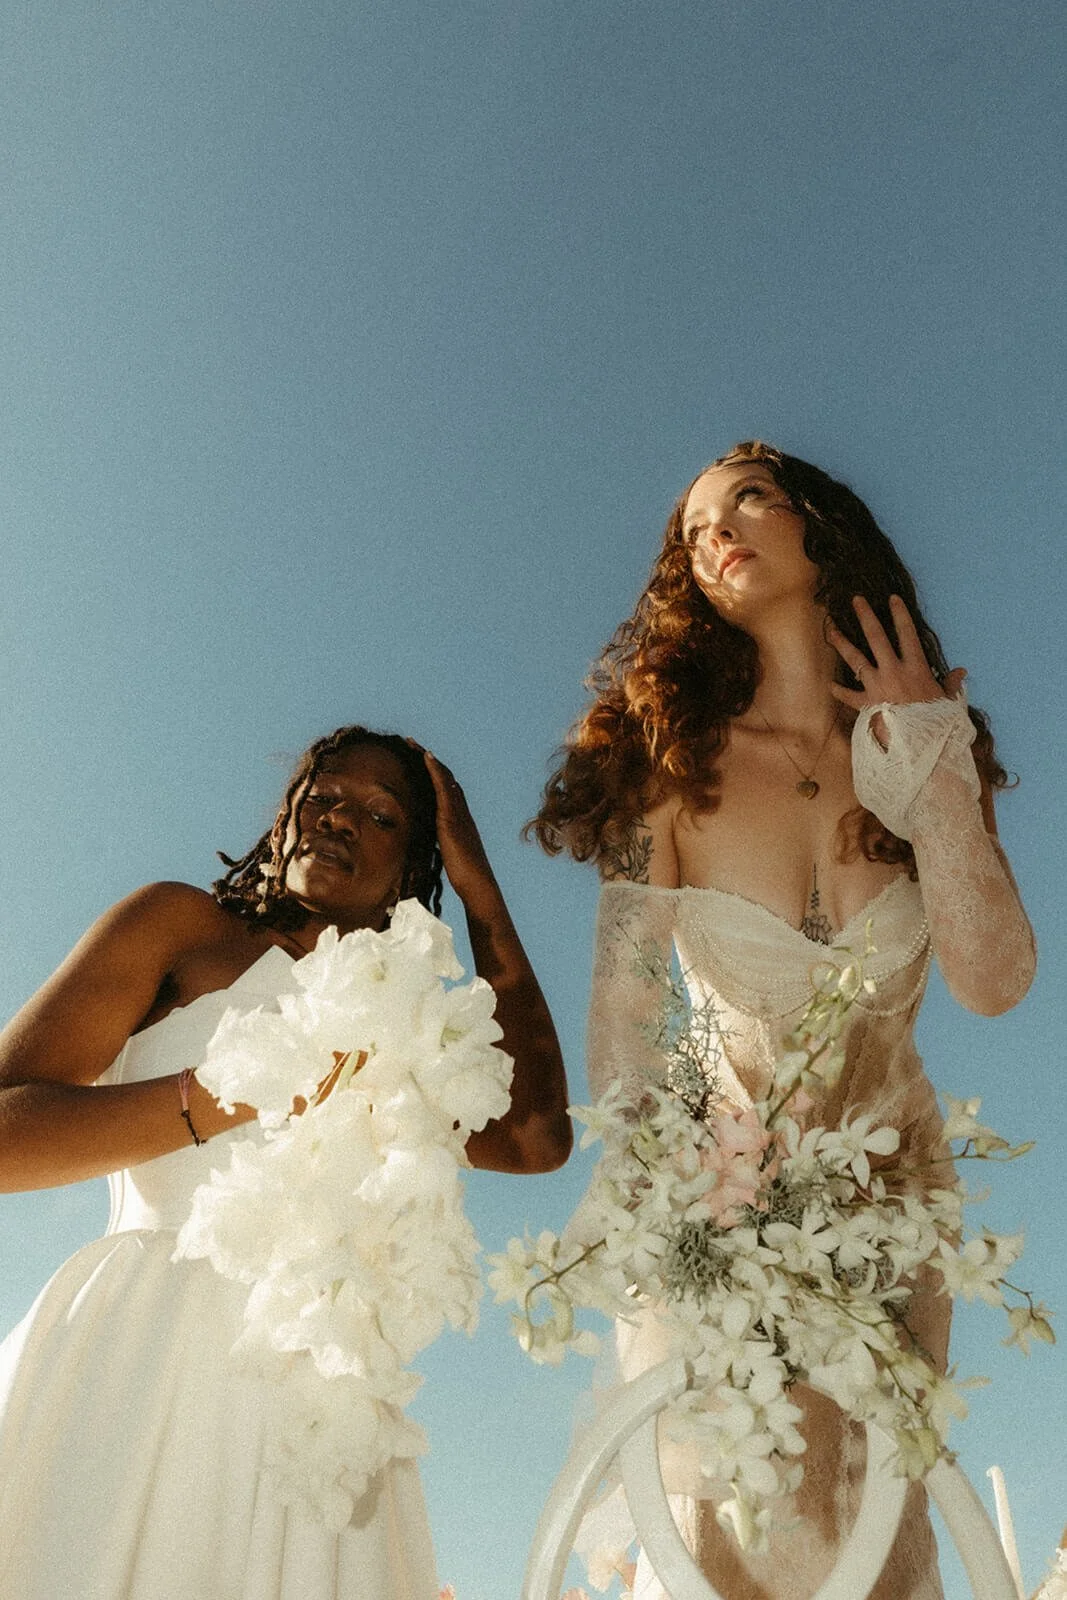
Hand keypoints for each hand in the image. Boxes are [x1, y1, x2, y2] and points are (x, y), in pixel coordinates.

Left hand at [417, 748, 499, 907]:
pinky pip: (444, 788)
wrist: (478, 884)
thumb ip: (442, 842)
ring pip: (445, 778)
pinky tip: (427, 758)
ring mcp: (458, 813)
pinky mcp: (452, 819)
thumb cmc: (465, 874)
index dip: (434, 773)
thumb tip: (432, 840)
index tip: (420, 759)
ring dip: (430, 760)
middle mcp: (462, 810)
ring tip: (415, 745)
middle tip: (412, 745)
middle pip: (446, 778)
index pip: (447, 788)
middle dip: (429, 760)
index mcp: (460, 818)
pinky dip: (436, 771)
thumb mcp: (450, 853)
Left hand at [828, 595, 966, 710]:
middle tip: (856, 599)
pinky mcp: (866, 705)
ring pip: (855, 659)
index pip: (907, 633)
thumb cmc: (936, 723)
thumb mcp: (948, 701)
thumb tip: (961, 672)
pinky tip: (830, 685)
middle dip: (866, 616)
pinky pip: (849, 696)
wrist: (918, 746)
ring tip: (830, 628)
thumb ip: (952, 684)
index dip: (900, 614)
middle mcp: (893, 671)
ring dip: (842, 642)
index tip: (892, 598)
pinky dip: (839, 691)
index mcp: (916, 667)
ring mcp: (877, 686)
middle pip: (876, 637)